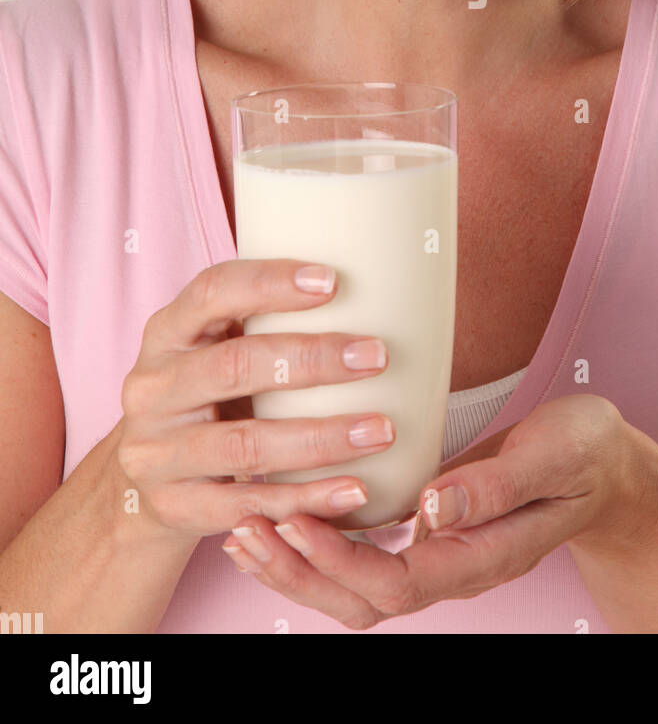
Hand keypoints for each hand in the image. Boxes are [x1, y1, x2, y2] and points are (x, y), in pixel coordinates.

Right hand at [117, 258, 395, 542]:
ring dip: (321, 438)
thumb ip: (262, 322)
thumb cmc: (206, 397)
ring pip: (246, 445)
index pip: (211, 293)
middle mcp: (152, 389)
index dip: (269, 284)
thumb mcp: (213, 349)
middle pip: (234, 367)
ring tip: (381, 430)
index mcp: (165, 334)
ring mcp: (157, 453)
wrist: (145, 483)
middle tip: (376, 356)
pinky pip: (248, 505)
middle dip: (311, 360)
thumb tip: (370, 285)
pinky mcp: (174, 506)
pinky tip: (354, 489)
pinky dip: (306, 499)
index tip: (333, 282)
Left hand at [222, 394, 656, 628]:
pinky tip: (283, 512)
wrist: (605, 464)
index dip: (339, 560)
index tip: (295, 520)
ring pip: (355, 586)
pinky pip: (363, 554)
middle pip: (362, 600)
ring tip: (245, 529)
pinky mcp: (426, 530)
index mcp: (480, 555)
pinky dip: (316, 541)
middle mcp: (452, 565)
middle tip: (246, 529)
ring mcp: (437, 552)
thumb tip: (431, 507)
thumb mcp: (553, 456)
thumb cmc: (584, 455)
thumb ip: (497, 485)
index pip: (396, 583)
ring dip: (297, 565)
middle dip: (299, 572)